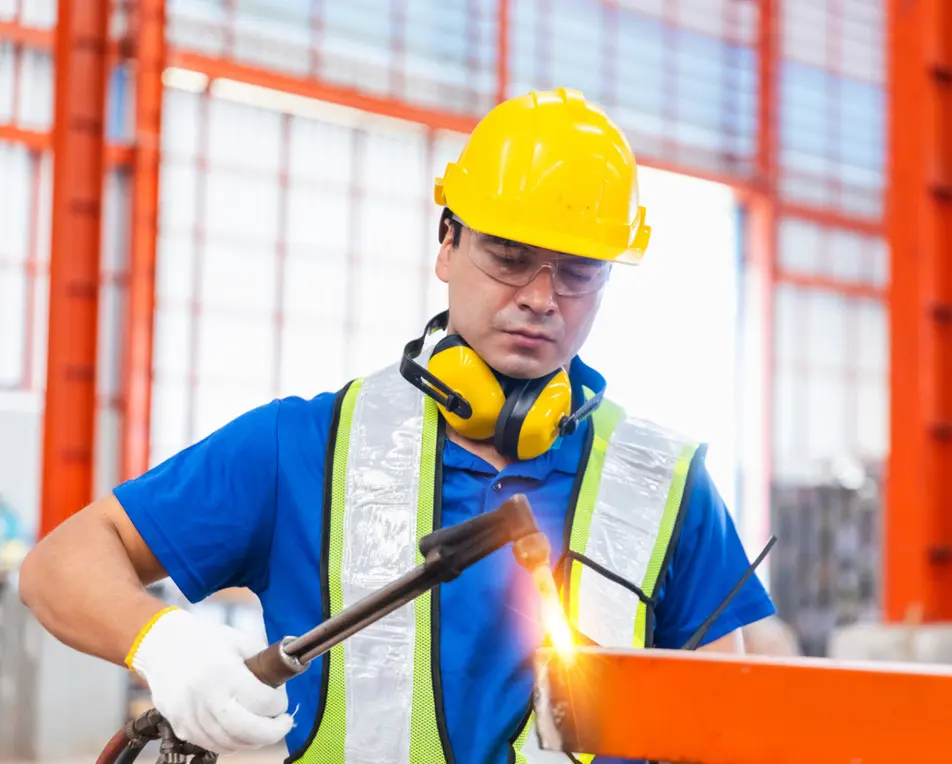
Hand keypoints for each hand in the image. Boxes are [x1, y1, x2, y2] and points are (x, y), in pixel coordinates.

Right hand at [129, 608, 293, 754]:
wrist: (162, 646)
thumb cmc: (207, 641)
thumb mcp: (241, 641)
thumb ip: (265, 662)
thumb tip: (285, 682)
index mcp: (224, 671)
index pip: (262, 701)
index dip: (280, 704)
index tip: (282, 700)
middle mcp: (205, 696)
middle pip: (247, 730)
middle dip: (272, 732)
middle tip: (283, 724)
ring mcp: (189, 715)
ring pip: (230, 743)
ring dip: (253, 740)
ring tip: (264, 727)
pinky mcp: (179, 726)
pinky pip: (211, 745)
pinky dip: (232, 742)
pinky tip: (241, 731)